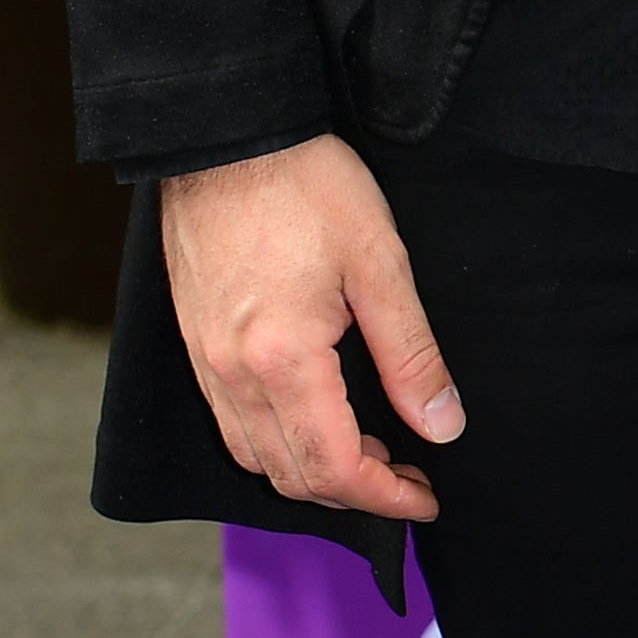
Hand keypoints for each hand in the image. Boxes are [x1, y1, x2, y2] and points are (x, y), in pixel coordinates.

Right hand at [157, 137, 456, 520]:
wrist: (226, 139)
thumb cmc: (307, 187)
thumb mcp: (381, 262)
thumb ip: (411, 354)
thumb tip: (442, 425)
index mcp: (283, 361)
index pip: (334, 466)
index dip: (386, 497)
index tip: (428, 499)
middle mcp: (232, 377)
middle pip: (291, 476)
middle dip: (356, 491)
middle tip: (412, 474)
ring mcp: (206, 365)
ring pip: (255, 458)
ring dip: (314, 471)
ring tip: (375, 450)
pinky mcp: (195, 347)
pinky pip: (231, 426)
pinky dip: (275, 446)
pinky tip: (317, 421)